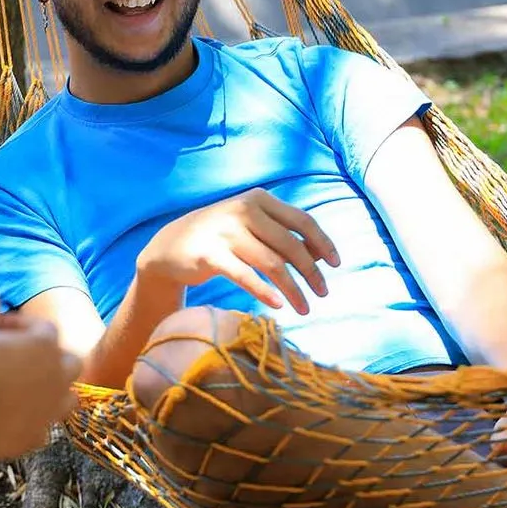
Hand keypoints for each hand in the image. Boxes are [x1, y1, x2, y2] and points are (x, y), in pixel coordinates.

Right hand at [0, 281, 82, 461]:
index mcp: (45, 346)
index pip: (44, 329)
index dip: (19, 326)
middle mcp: (57, 378)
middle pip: (67, 361)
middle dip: (46, 358)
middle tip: (13, 359)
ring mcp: (49, 411)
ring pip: (67, 396)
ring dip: (51, 390)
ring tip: (20, 388)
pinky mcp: (35, 438)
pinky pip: (44, 427)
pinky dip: (33, 420)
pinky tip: (8, 416)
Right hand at [135, 189, 340, 314]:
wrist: (170, 246)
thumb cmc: (221, 237)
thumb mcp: (252, 227)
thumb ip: (282, 235)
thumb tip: (319, 256)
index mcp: (259, 199)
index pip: (302, 220)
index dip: (323, 242)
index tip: (337, 264)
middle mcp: (244, 209)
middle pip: (290, 244)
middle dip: (311, 272)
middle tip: (323, 294)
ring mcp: (225, 230)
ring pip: (272, 263)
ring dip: (293, 288)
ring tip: (305, 308)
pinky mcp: (210, 253)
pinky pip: (245, 275)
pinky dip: (265, 291)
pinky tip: (279, 305)